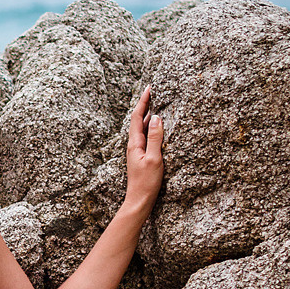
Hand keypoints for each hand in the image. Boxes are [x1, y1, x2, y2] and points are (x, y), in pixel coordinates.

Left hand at [125, 86, 163, 211]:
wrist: (139, 200)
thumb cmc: (147, 182)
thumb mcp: (154, 158)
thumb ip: (155, 138)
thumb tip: (156, 117)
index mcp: (134, 143)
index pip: (137, 116)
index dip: (143, 101)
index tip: (149, 88)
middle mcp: (133, 145)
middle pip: (137, 120)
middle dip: (145, 104)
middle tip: (153, 91)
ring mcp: (136, 150)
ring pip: (141, 127)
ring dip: (147, 114)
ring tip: (155, 103)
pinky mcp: (141, 156)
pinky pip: (145, 136)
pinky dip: (150, 126)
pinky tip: (156, 126)